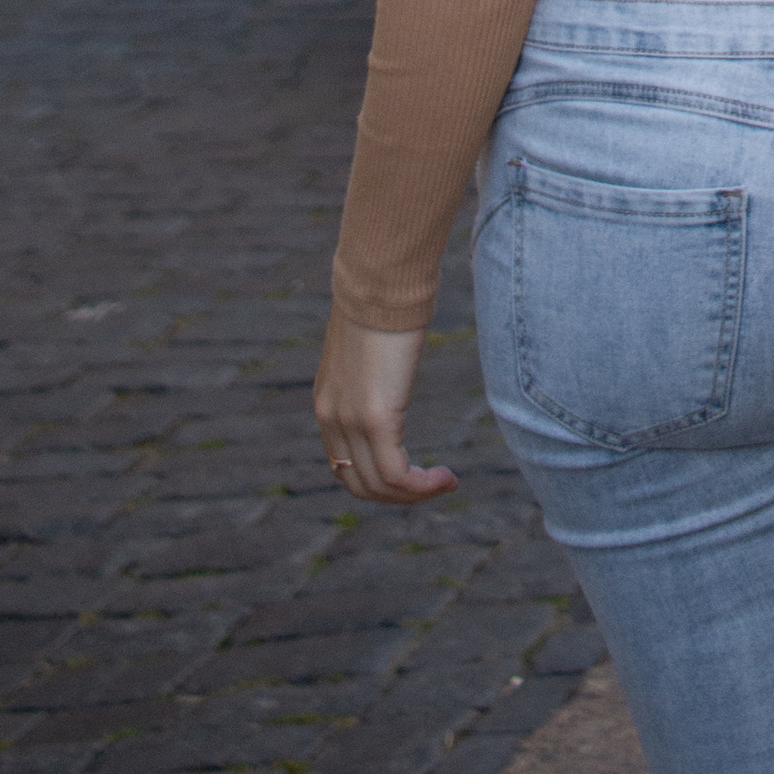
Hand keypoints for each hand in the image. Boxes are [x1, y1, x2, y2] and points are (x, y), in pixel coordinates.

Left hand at [313, 309, 460, 506]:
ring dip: (415, 494)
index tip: (413, 473)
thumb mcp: (370, 340)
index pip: (343, 464)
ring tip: (446, 482)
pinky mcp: (376, 418)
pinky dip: (421, 486)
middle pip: (359, 484)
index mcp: (327, 402)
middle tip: (433, 485)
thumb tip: (392, 352)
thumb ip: (374, 361)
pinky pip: (396, 474)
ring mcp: (350, 421)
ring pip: (378, 485)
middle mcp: (331, 418)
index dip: (377, 479)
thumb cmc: (384, 297)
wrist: (381, 278)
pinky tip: (446, 478)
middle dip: (397, 496)